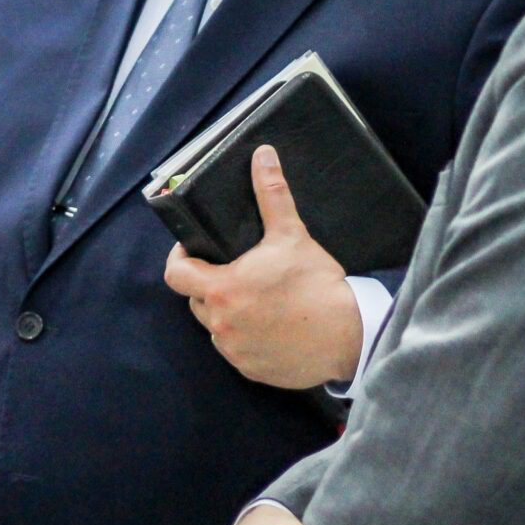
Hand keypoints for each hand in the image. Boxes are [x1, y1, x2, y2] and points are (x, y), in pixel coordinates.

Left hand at [163, 147, 364, 388]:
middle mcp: (220, 324)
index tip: (195, 251)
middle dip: (209, 285)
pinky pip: (237, 350)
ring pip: (216, 327)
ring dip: (227, 312)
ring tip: (256, 298)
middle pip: (196, 300)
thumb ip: (271, 194)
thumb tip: (263, 155)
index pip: (175, 275)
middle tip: (236, 272)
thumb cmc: (317, 284)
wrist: (349, 336)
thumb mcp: (291, 235)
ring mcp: (235, 351)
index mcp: (221, 289)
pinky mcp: (252, 370)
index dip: (180, 259)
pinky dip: (246, 337)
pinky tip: (270, 324)